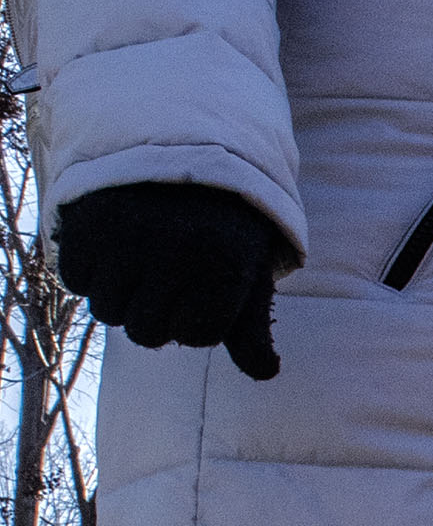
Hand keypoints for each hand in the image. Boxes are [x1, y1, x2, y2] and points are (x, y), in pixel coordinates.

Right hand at [55, 182, 287, 378]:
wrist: (177, 152)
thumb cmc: (221, 224)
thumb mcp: (247, 268)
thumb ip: (252, 326)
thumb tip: (266, 374)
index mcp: (226, 265)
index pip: (197, 336)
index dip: (197, 320)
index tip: (202, 288)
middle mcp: (176, 253)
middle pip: (146, 333)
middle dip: (156, 314)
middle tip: (166, 274)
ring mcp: (126, 239)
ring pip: (107, 311)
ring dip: (120, 296)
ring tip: (140, 259)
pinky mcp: (85, 224)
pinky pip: (74, 280)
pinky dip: (89, 271)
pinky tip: (111, 246)